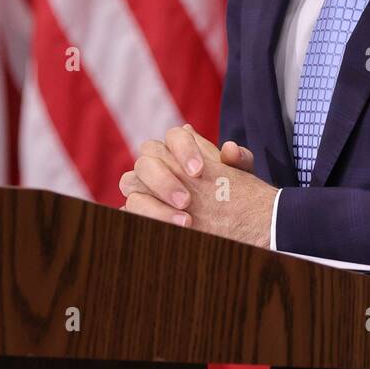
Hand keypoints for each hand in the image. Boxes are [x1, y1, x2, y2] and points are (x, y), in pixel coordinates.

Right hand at [119, 125, 274, 246]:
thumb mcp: (243, 179)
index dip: (183, 150)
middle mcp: (155, 164)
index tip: (199, 171)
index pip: (173, 136)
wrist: (229, 224)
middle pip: (146, 159)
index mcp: (179, 148)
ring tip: (184, 222)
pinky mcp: (135, 211)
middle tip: (187, 201)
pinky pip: (126, 212)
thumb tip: (229, 149)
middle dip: (164, 180)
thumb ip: (241, 161)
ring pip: (129, 183)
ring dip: (153, 205)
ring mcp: (141, 187)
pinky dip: (144, 220)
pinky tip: (168, 233)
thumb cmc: (231, 194)